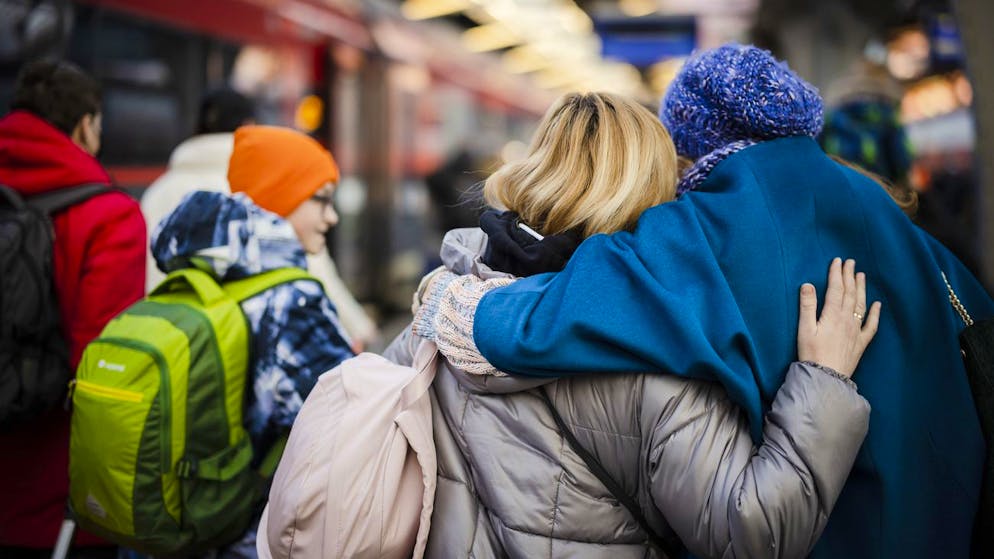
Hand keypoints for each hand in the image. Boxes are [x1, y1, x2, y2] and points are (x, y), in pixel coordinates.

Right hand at [797, 258, 880, 377]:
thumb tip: (808, 285)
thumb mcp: (804, 329)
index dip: (837, 274)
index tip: (837, 261)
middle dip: (849, 276)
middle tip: (850, 262)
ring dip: (861, 289)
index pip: (836, 289)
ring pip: (861, 305)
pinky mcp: (860, 342)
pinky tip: (877, 304)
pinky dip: (875, 313)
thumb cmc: (812, 354)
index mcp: (832, 315)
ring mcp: (856, 331)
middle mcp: (847, 320)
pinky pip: (871, 325)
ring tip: (861, 275)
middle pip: (850, 293)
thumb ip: (807, 306)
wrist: (826, 377)